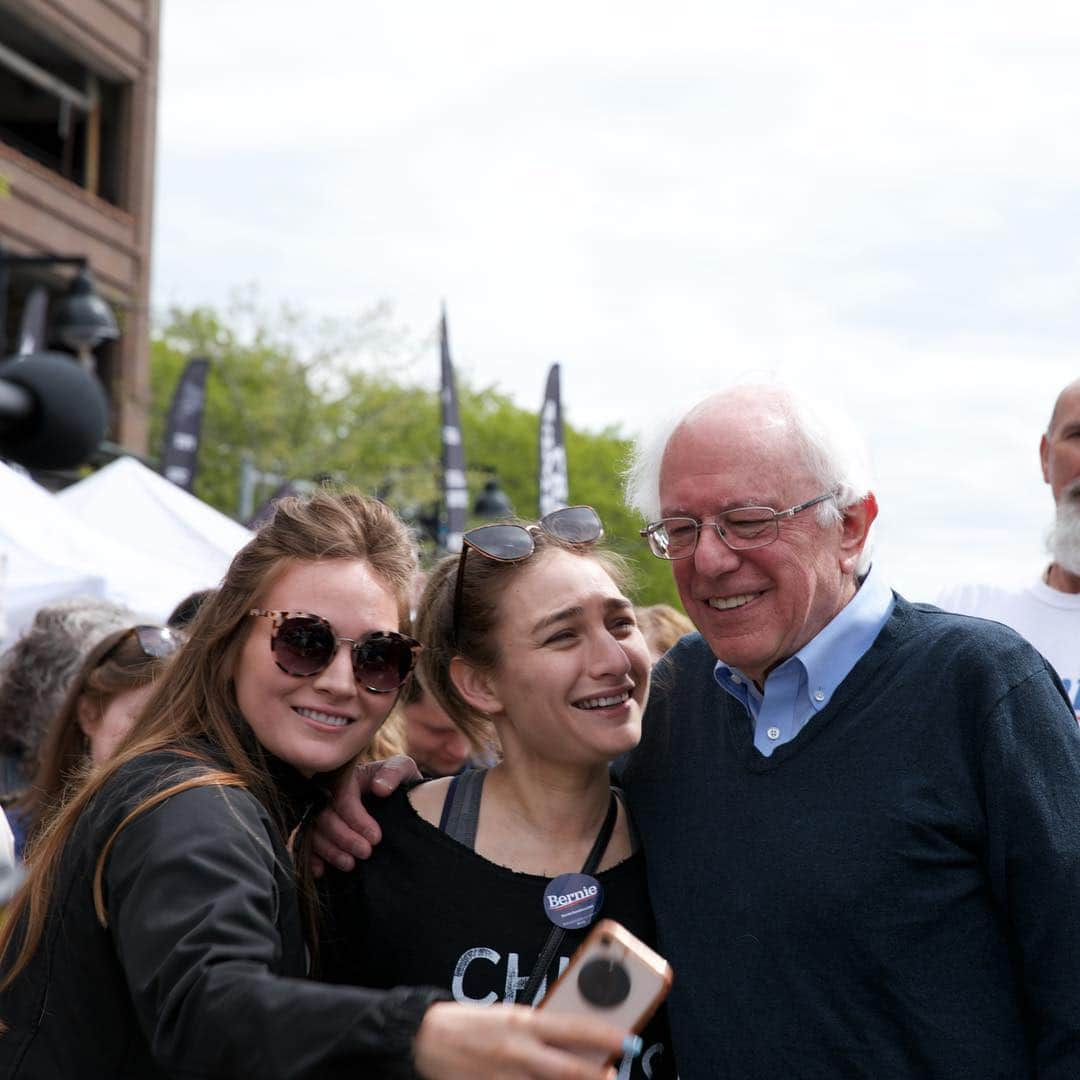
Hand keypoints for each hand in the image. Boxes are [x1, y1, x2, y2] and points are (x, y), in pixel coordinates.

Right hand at [310, 755, 420, 874]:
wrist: (397, 796)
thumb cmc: (399, 782)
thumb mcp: (404, 769)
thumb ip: (394, 772)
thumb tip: (380, 788)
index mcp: (347, 775)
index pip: (342, 794)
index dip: (356, 818)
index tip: (376, 837)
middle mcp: (328, 792)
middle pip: (324, 815)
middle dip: (344, 838)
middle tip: (366, 853)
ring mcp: (320, 811)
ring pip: (314, 832)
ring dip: (330, 851)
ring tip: (350, 864)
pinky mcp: (317, 830)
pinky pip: (305, 844)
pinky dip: (311, 858)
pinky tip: (320, 871)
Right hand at [413, 1002, 625, 1079]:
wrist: (426, 1038)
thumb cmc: (471, 1024)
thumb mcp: (509, 1017)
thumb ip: (538, 1029)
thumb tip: (571, 1040)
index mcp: (524, 1023)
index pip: (574, 1028)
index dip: (605, 1034)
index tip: (626, 1038)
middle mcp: (519, 1051)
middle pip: (570, 1068)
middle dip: (597, 1076)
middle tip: (614, 1076)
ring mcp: (506, 1077)